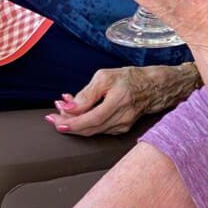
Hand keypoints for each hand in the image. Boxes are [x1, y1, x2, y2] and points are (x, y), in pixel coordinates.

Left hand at [46, 64, 201, 136]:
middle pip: (87, 129)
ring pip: (92, 131)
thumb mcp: (106, 76)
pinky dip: (87, 123)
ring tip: (64, 112)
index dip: (68, 121)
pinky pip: (100, 129)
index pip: (88, 119)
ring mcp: (123, 126)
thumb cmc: (130, 78)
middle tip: (53, 116)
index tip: (52, 117)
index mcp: (118, 102)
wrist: (155, 86)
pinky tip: (81, 114)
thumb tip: (68, 107)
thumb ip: (87, 93)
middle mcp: (121, 118)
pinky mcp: (123, 129)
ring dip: (75, 123)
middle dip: (67, 124)